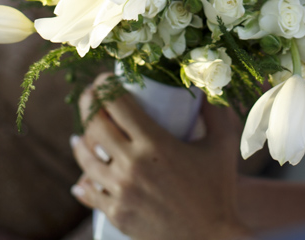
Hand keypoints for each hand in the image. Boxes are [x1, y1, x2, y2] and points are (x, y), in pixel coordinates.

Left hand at [71, 73, 249, 239]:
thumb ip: (215, 110)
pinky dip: (83, 180)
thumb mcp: (223, 144)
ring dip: (80, 141)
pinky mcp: (117, 213)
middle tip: (91, 98)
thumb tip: (205, 84)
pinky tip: (83, 176)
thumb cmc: (219, 190)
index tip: (106, 80)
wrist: (211, 239)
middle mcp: (133, 165)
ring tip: (84, 134)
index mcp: (155, 144)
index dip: (104, 85)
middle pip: (94, 125)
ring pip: (85, 158)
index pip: (116, 104)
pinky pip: (89, 191)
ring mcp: (121, 191)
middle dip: (87, 105)